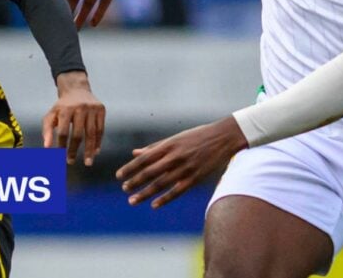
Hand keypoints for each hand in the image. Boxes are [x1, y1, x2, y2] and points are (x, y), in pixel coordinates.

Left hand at [42, 71, 105, 165]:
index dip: (62, 145)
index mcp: (65, 109)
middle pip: (78, 134)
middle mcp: (80, 108)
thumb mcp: (52, 115)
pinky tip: (96, 152)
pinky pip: (100, 129)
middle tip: (71, 162)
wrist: (77, 90)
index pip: (63, 131)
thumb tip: (46, 148)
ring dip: (90, 150)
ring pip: (92, 133)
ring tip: (88, 162)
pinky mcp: (101, 110)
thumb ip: (47, 130)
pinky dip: (98, 142)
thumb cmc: (62, 107)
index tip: (60, 157)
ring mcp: (92, 108)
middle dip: (74, 150)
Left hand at [117, 116, 248, 208]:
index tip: (119, 176)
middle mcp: (174, 157)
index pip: (144, 159)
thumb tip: (134, 153)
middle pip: (149, 173)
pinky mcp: (195, 178)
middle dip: (134, 182)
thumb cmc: (197, 136)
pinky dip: (164, 199)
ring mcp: (185, 168)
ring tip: (132, 200)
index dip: (130, 168)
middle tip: (124, 189)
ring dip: (145, 193)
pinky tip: (154, 205)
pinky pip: (177, 191)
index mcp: (168, 145)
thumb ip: (154, 147)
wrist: (223, 137)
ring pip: (160, 184)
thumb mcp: (174, 138)